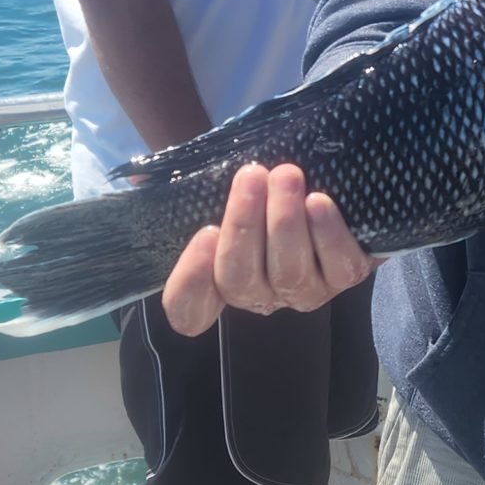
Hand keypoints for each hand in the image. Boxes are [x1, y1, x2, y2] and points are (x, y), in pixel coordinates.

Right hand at [161, 163, 378, 336]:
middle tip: (251, 174)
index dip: (190, 283)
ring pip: (288, 273)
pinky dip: (329, 234)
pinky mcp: (346, 276)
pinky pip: (339, 267)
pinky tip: (320, 202)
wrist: (338, 190)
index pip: (188, 309)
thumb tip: (138, 176)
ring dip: (285, 223)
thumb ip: (190, 188)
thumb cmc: (270, 192)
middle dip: (244, 225)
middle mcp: (261, 294)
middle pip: (240, 279)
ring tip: (287, 176)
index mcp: (222, 278)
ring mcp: (305, 290)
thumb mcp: (229, 188)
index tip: (201, 234)